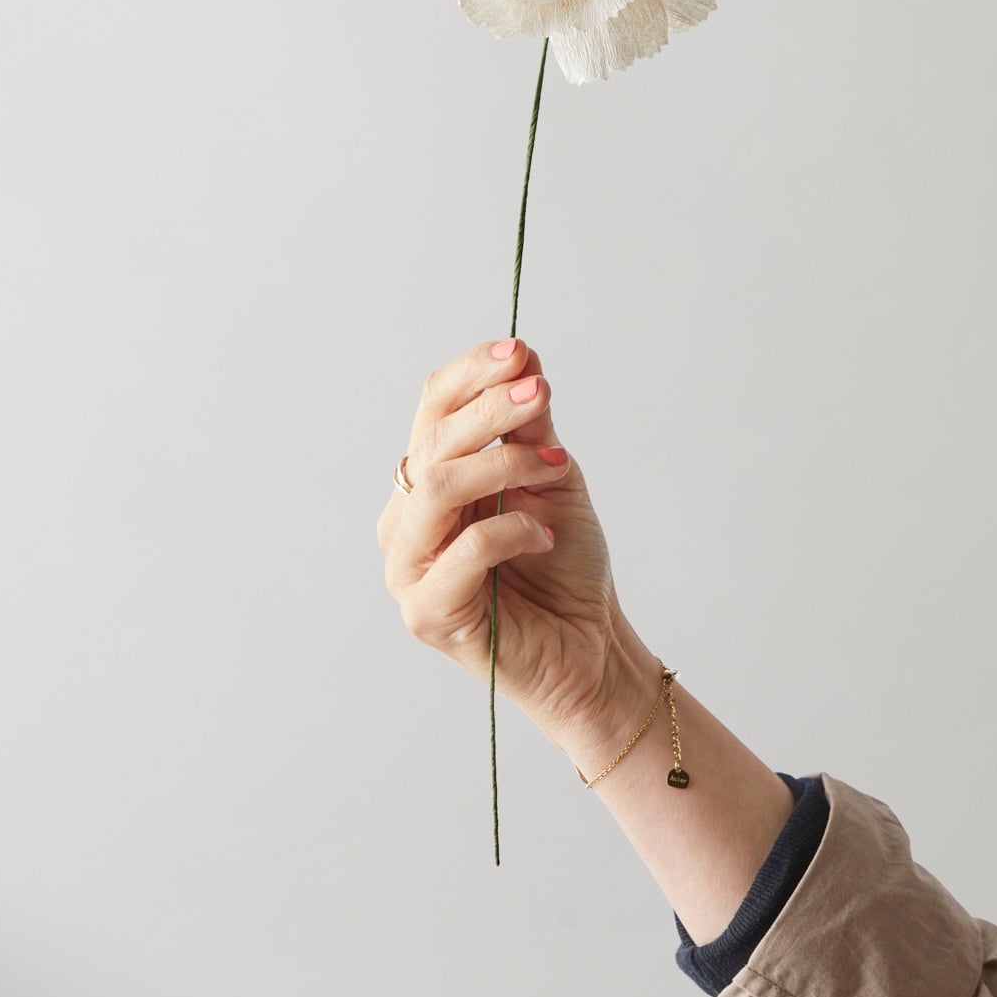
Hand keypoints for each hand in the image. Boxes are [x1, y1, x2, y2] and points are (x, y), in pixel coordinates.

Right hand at [377, 337, 651, 757]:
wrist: (591, 645)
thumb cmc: (564, 561)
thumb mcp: (552, 474)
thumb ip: (529, 424)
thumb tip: (522, 355)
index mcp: (426, 479)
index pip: (431, 409)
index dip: (470, 374)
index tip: (519, 352)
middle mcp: (405, 520)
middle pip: (430, 443)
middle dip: (489, 410)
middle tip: (540, 394)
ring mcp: (409, 569)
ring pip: (437, 489)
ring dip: (502, 463)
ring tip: (556, 467)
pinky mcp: (427, 614)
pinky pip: (463, 550)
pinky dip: (513, 528)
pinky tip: (546, 533)